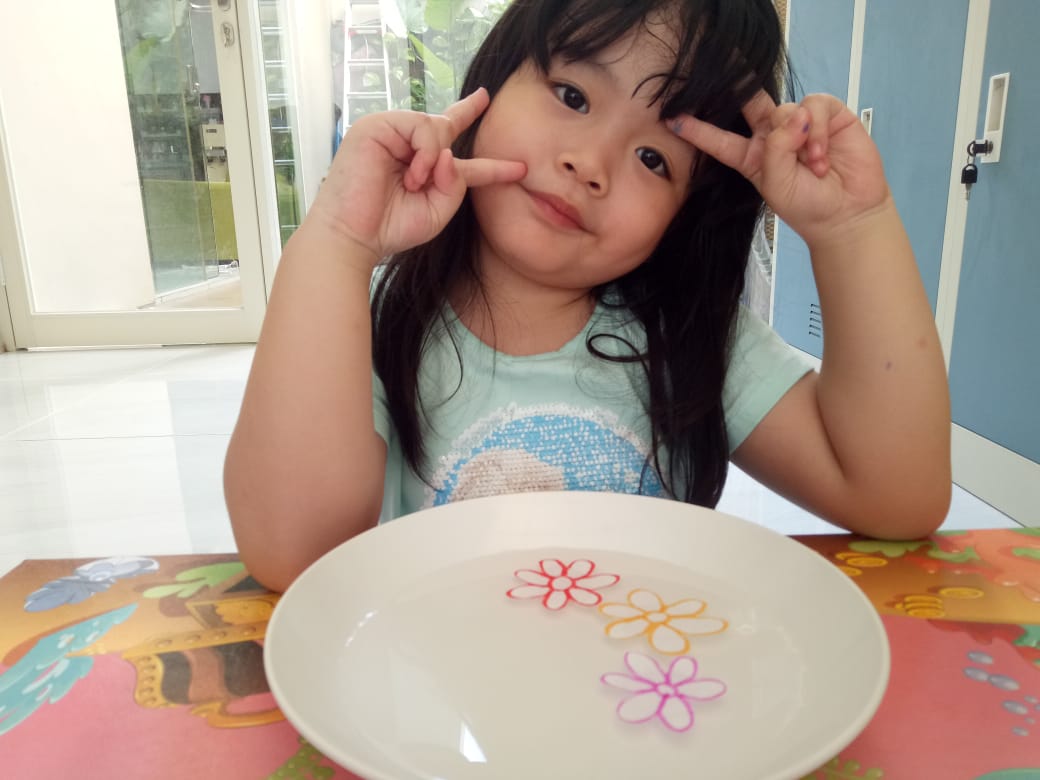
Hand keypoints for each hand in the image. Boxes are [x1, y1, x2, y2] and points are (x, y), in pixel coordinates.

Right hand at [307, 88, 525, 263]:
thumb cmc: (390, 228)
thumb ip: (457, 183)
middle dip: (465, 117)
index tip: (509, 144)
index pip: (454, 144)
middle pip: (447, 123)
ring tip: (415, 183)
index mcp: (419, 163)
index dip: (480, 141)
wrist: (353, 237)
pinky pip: (421, 126)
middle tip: (456, 133)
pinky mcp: (376, 125)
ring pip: (437, 126)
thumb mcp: (438, 210)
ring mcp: (390, 131)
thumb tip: (451, 152)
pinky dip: (425, 153)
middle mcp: (405, 143)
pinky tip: (412, 175)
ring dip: (435, 159)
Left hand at [671, 92, 890, 247]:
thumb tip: (795, 117)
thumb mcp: (776, 184)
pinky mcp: (828, 116)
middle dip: (741, 86)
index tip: (672, 119)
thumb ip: (776, 149)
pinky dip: (817, 129)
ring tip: (812, 165)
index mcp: (752, 157)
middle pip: (751, 104)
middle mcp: (773, 136)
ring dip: (799, 136)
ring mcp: (801, 124)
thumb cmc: (807, 206)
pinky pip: (814, 106)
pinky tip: (821, 154)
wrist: (847, 213)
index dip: (698, 130)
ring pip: (787, 109)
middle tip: (733, 65)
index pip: (720, 140)